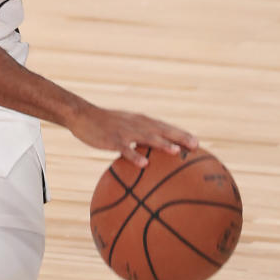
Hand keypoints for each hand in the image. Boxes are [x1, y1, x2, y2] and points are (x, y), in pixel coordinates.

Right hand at [67, 101, 198, 167]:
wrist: (82, 115)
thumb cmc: (105, 124)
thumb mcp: (124, 126)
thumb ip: (138, 137)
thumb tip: (150, 155)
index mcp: (141, 121)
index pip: (165, 127)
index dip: (181, 134)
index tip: (197, 143)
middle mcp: (137, 124)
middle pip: (162, 130)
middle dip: (180, 137)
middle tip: (196, 146)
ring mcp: (125, 131)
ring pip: (146, 137)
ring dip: (162, 144)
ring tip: (176, 152)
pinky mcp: (112, 139)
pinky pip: (125, 148)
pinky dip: (134, 155)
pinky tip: (143, 164)